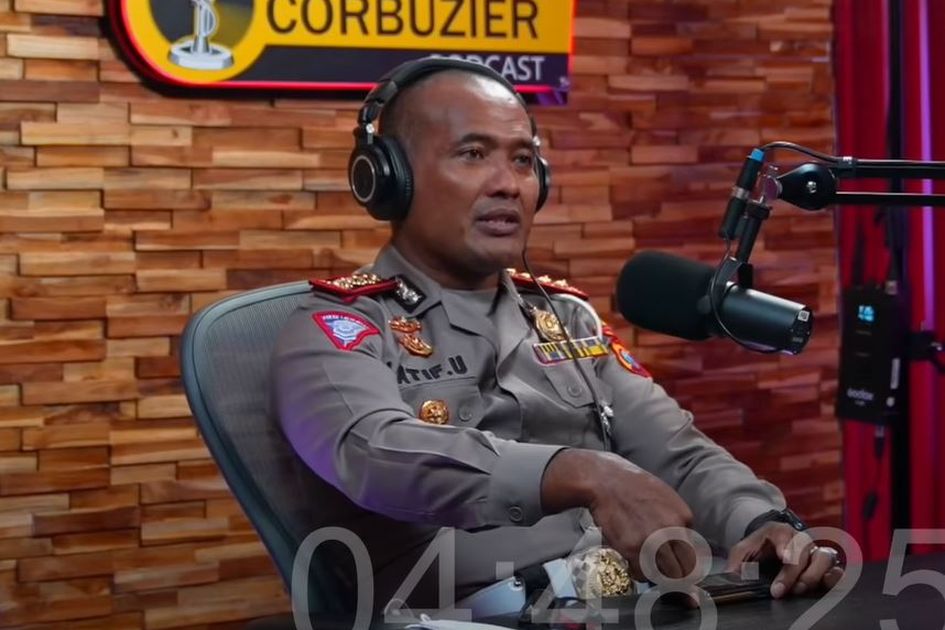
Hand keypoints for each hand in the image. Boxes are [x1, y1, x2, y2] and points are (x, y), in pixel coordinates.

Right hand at [541, 449, 696, 581]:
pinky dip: (638, 572)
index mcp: (683, 517)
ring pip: (666, 575)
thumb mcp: (665, 496)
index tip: (679, 566)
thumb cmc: (631, 485)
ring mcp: (653, 541)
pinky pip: (642, 573)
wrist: (604, 480)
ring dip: (658, 575)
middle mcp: (672, 531)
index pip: (695, 552)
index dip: (686, 563)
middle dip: (676, 575)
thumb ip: (676, 520)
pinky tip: (632, 561)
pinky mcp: (633, 549)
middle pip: (685, 569)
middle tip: (666, 573)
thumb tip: (682, 540)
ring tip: (648, 565)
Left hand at [726, 522, 843, 597]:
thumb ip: (736, 561)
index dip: (785, 545)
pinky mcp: (826, 566)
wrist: (771, 545)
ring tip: (799, 590)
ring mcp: (816, 551)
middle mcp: (801, 539)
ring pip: (824, 558)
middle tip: (779, 590)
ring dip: (814, 575)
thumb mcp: (743, 550)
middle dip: (792, 572)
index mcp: (780, 531)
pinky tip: (826, 586)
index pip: (784, 535)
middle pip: (804, 551)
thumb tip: (730, 576)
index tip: (784, 557)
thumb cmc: (759, 547)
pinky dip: (834, 578)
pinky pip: (837, 569)